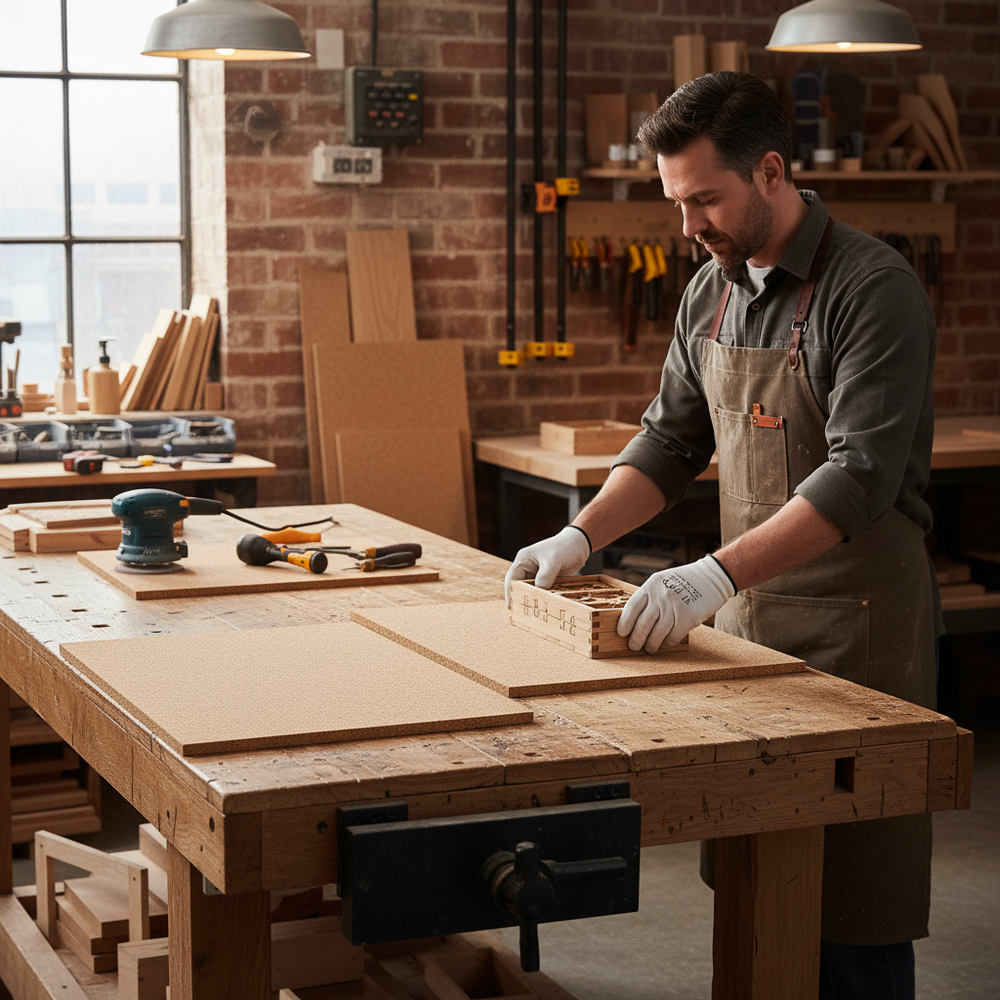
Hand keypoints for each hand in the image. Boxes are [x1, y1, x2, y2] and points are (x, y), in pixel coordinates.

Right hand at [504, 526, 590, 605]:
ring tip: (537, 613)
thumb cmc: (564, 547)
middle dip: (523, 599)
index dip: (510, 593)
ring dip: (535, 600)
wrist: (580, 544)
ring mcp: (538, 574)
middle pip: (521, 587)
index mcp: (524, 560)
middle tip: (526, 613)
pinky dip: (545, 599)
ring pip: (532, 591)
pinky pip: (543, 591)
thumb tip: (539, 593)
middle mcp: (528, 568)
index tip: (512, 607)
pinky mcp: (548, 579)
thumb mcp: (554, 561)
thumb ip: (545, 576)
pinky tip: (548, 607)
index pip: (512, 579)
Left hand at [617, 555, 735, 652]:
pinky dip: (667, 643)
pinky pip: (673, 637)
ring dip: (651, 645)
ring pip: (656, 634)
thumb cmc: (684, 581)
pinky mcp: (689, 618)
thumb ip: (649, 597)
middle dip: (636, 640)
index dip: (624, 623)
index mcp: (651, 586)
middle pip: (642, 625)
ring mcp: (674, 607)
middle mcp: (661, 596)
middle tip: (634, 646)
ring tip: (649, 648)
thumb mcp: (662, 582)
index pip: (631, 608)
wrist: (712, 577)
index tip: (621, 633)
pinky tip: (666, 643)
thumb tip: (634, 620)